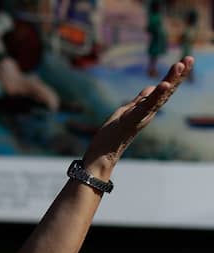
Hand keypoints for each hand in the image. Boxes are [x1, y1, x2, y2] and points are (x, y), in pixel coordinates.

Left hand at [82, 56, 193, 176]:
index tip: (184, 61)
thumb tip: (151, 88)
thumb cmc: (112, 134)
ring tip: (180, 65)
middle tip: (189, 58)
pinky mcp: (132, 120)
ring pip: (159, 97)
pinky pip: (146, 107)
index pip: (164, 90)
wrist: (103, 154)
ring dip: (171, 80)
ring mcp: (141, 116)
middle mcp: (148, 112)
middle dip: (179, 75)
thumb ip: (138, 100)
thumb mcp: (126, 111)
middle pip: (167, 91)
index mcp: (146, 109)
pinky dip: (156, 96)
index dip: (174, 76)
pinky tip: (164, 85)